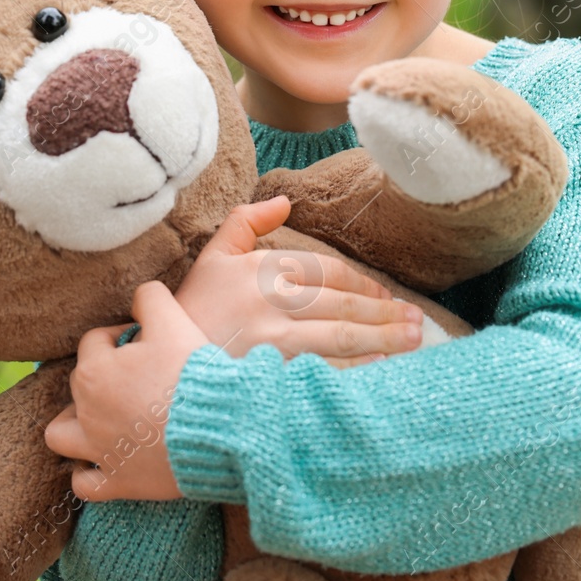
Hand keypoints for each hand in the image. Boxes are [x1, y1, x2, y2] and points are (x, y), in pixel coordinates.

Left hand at [43, 280, 207, 501]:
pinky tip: (101, 463)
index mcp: (95, 370)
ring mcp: (99, 450)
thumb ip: (149, 299)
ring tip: (97, 418)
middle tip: (138, 374)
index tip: (146, 341)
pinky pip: (84, 485)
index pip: (95, 341)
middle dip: (104, 374)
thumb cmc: (193, 374)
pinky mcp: (118, 482)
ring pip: (61, 435)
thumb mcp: (173, 320)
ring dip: (72, 424)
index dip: (120, 335)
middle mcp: (88, 411)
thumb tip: (138, 297)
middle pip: (80, 383)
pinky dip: (86, 475)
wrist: (220, 429)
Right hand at [174, 195, 424, 367]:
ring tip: (414, 341)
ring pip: (341, 336)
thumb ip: (244, 223)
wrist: (164, 372)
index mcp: (258, 269)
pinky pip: (326, 371)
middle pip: (341, 304)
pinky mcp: (272, 377)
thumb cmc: (192, 312)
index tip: (385, 296)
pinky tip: (382, 368)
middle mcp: (268, 302)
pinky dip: (358, 369)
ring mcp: (271, 342)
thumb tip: (285, 203)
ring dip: (384, 338)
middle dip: (385, 312)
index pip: (326, 271)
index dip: (362, 283)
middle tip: (417, 321)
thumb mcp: (211, 258)